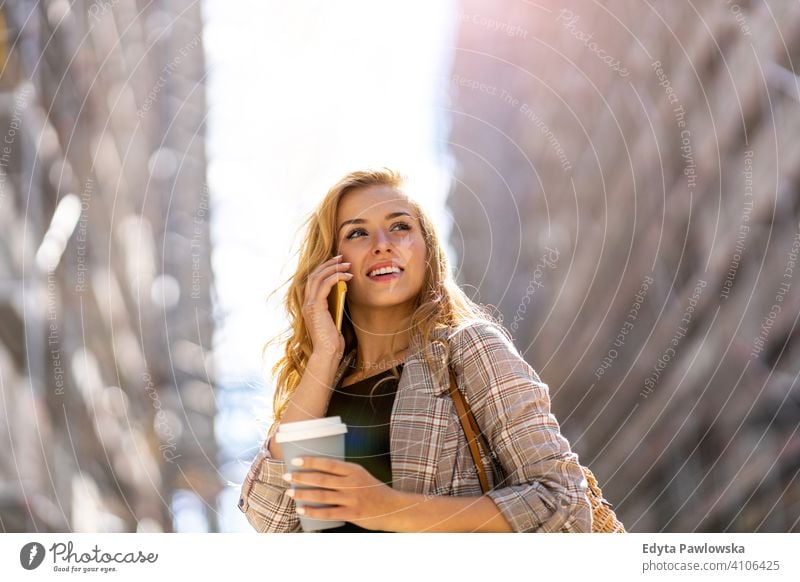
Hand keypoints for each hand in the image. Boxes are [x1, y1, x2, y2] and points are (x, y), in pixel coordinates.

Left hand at [283, 456, 400, 530]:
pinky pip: (329, 513)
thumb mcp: (361, 475)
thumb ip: (343, 473)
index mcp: (354, 470)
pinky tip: (301, 510)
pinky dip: (313, 512)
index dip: (311, 461)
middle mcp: (352, 483)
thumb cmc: (373, 490)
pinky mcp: (353, 514)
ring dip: (303, 494)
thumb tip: (318, 470)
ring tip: (289, 492)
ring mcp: (352, 499)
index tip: (295, 460)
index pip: (329, 463)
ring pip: (322, 496)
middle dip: (302, 477)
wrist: (393, 507)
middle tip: (287, 476)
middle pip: (322, 479)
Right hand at [302, 255, 352, 360]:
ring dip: (333, 268)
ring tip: (347, 264)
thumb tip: (343, 290)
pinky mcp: (316, 307)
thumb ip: (335, 305)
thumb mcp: (334, 318)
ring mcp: (310, 305)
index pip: (313, 280)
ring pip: (318, 277)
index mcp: (310, 306)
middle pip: (314, 275)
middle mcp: (307, 303)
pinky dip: (336, 277)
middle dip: (328, 264)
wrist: (328, 353)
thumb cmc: (333, 340)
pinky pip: (324, 285)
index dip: (324, 269)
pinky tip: (347, 276)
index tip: (337, 263)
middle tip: (342, 258)